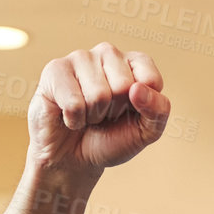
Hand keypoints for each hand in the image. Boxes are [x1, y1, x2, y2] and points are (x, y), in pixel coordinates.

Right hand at [28, 42, 169, 175]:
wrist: (74, 158)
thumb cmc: (110, 139)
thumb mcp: (146, 131)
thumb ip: (158, 110)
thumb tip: (138, 89)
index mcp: (134, 64)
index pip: (151, 78)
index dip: (143, 106)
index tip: (131, 112)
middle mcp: (108, 54)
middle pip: (123, 86)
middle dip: (114, 111)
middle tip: (104, 115)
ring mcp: (80, 58)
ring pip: (98, 94)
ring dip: (93, 116)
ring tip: (86, 114)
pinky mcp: (55, 70)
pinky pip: (74, 102)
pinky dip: (74, 119)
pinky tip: (69, 115)